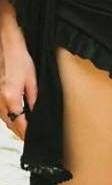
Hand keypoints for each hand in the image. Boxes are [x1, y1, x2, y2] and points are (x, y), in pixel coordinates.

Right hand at [0, 21, 37, 141]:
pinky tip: (14, 116)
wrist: (6, 44)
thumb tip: (35, 113)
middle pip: (10, 124)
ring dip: (13, 125)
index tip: (31, 139)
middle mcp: (0, 100)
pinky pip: (0, 111)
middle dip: (20, 132)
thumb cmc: (18, 57)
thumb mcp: (32, 79)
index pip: (20, 123)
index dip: (26, 133)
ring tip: (23, 129)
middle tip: (29, 138)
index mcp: (11, 97)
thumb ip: (33, 99)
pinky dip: (7, 116)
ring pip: (4, 119)